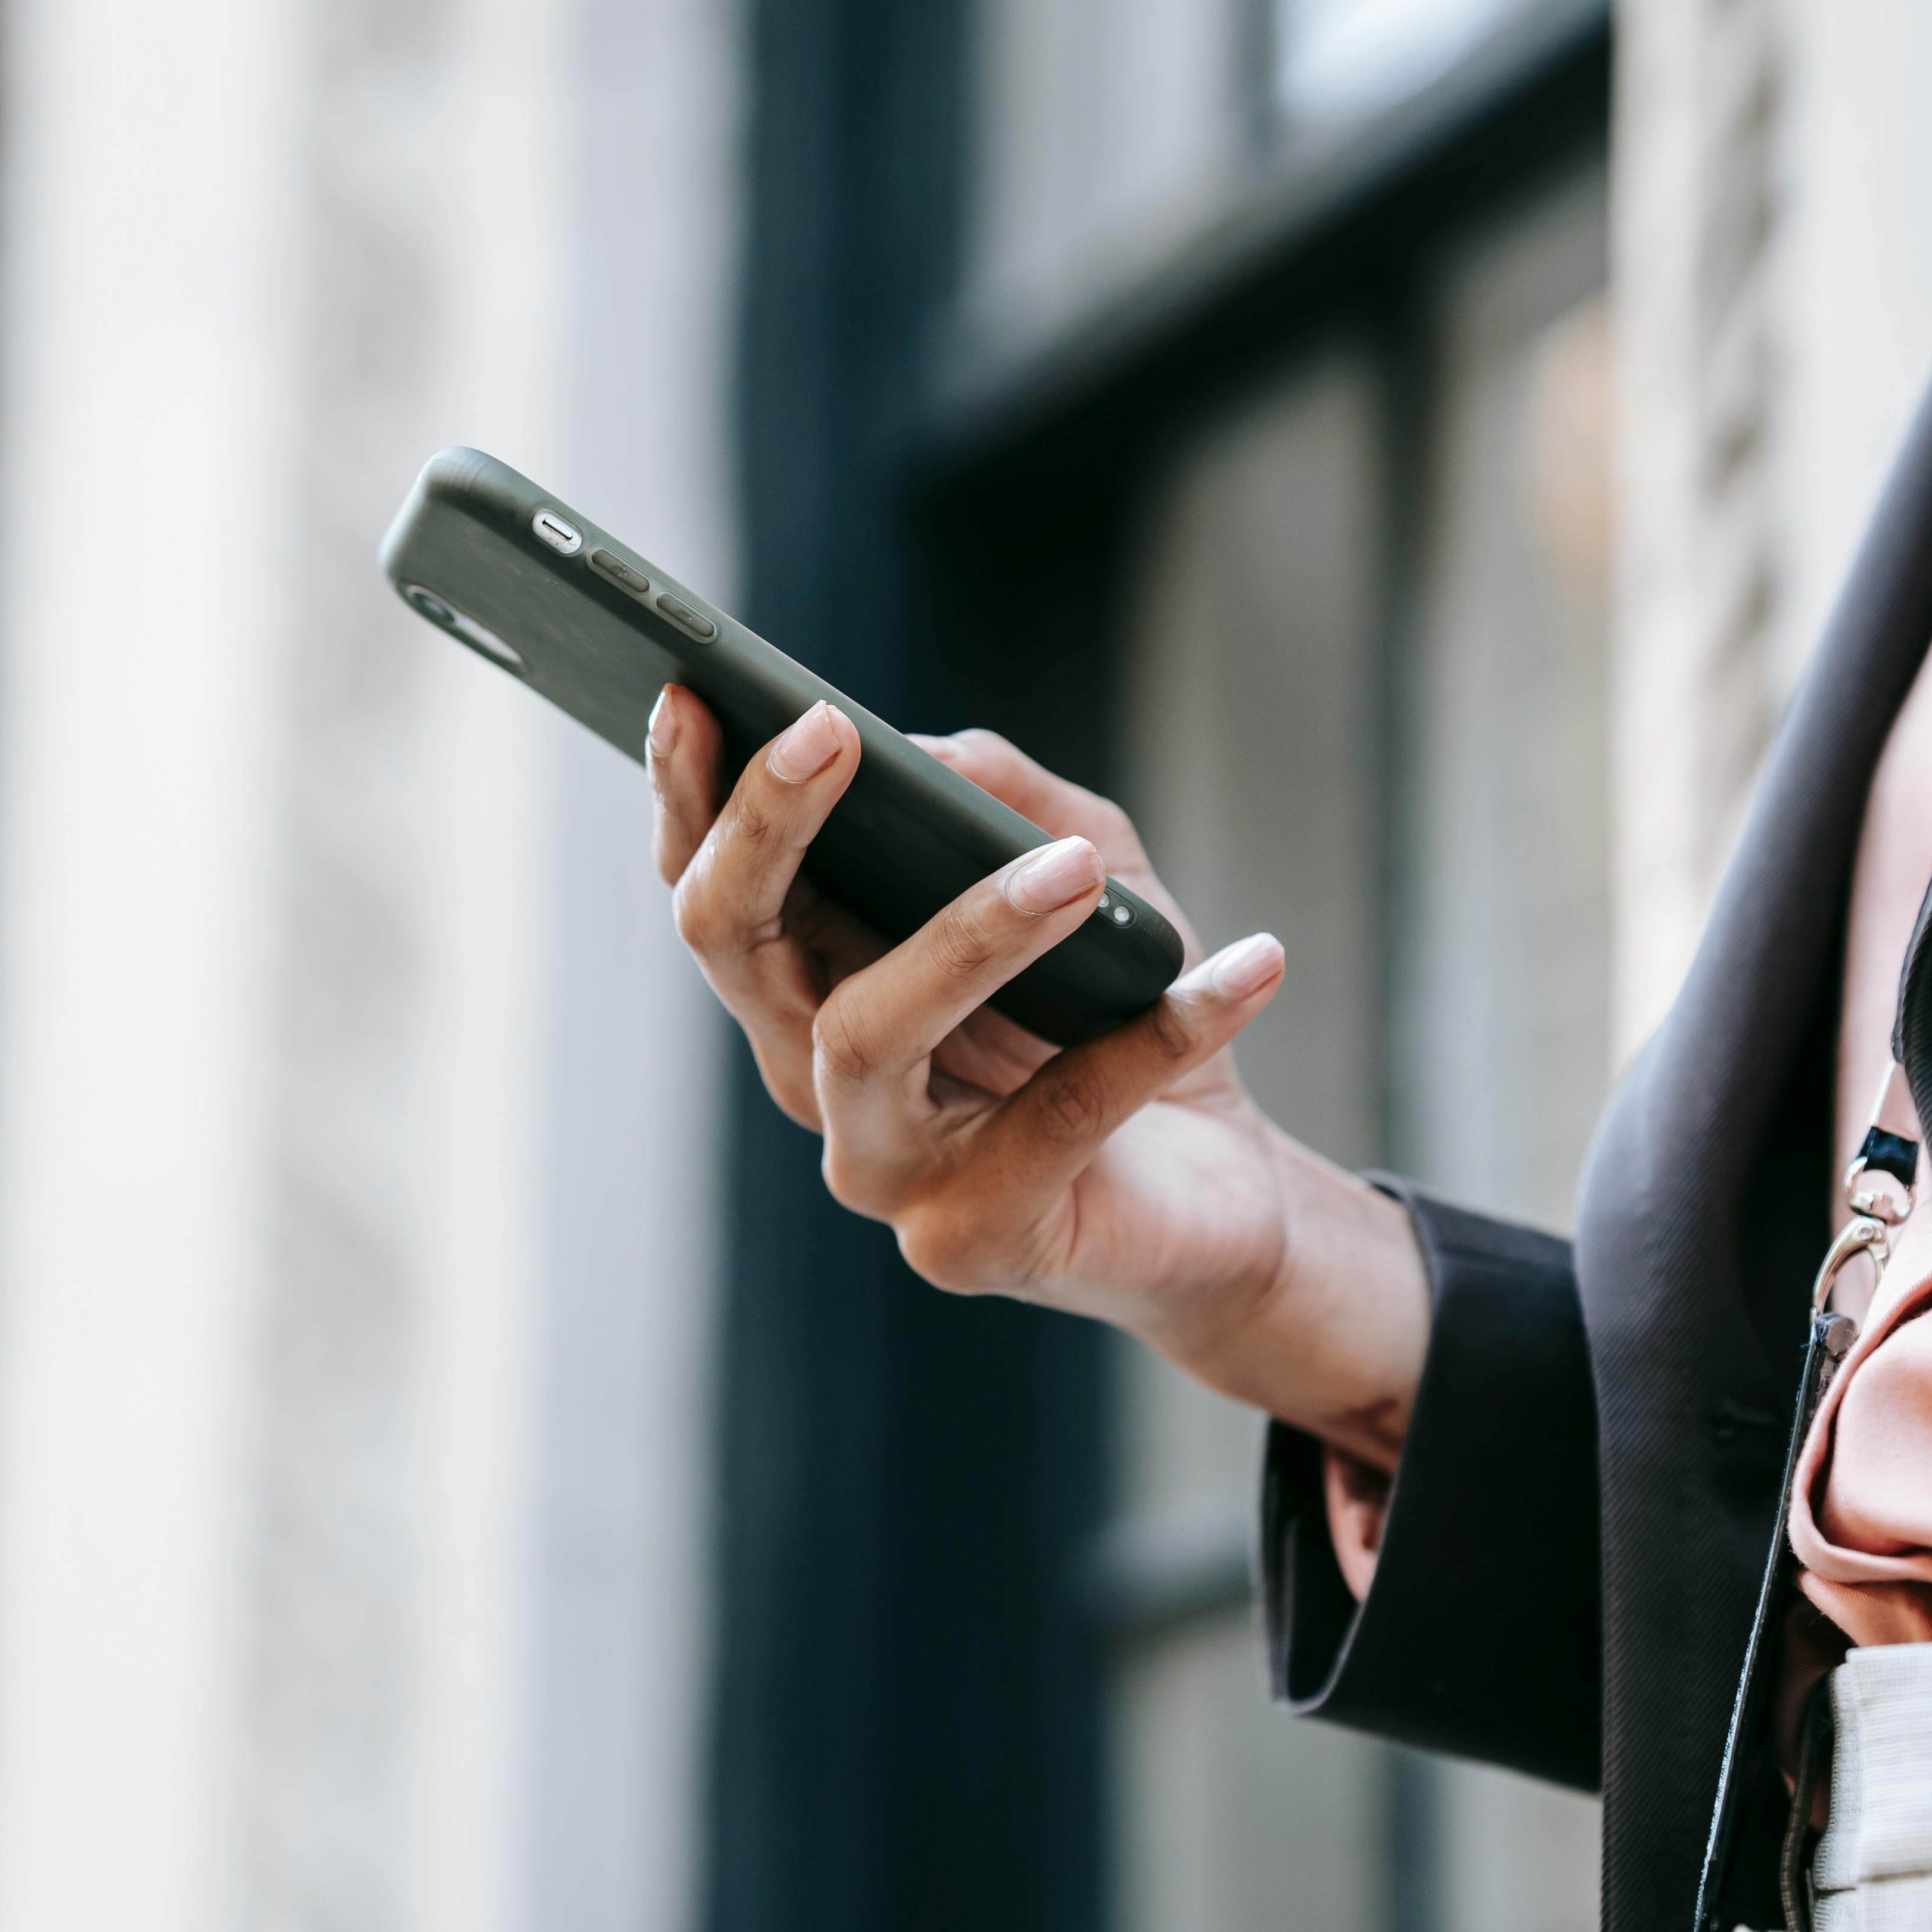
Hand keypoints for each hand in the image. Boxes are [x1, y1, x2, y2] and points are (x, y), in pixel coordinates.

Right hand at [647, 685, 1428, 1466]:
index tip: (692, 691)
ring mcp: (880, 1169)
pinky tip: (1247, 966)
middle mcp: (813, 1077)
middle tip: (828, 732)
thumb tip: (927, 752)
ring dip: (971, 933)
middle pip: (734, 945)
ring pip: (867, 1031)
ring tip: (1074, 870)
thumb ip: (1003, 800)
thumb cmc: (1117, 1013)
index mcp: (811, 985)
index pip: (713, 887)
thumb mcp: (1085, 870)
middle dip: (767, 827)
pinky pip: (1059, 1117)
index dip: (684, 795)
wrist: (1217, 1192)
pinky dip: (1160, 1032)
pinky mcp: (970, 1239)